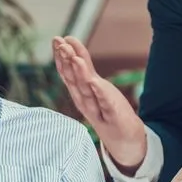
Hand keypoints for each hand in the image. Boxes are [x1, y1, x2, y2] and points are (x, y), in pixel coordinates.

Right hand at [52, 36, 147, 170]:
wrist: (125, 141)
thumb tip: (72, 50)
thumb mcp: (94, 88)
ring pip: (86, 90)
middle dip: (66, 61)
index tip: (57, 40)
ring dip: (79, 74)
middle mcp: (85, 100)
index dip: (62, 57)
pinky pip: (105, 104)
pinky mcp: (113, 117)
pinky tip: (95, 83)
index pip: (68, 73)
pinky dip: (99, 94)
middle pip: (74, 79)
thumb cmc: (107, 113)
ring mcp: (97, 109)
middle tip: (60, 43)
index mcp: (79, 93)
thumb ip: (84, 70)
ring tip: (74, 58)